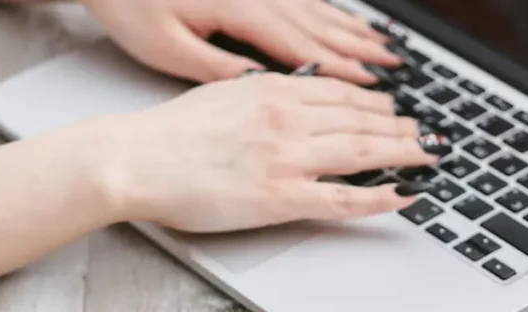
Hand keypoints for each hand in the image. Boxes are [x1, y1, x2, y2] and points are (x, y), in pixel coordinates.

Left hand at [81, 0, 400, 83]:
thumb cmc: (131, 5)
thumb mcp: (166, 48)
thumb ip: (217, 67)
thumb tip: (259, 85)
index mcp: (240, 11)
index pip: (303, 48)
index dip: (342, 71)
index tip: (373, 87)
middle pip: (321, 27)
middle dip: (361, 51)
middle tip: (395, 69)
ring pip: (317, 10)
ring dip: (352, 31)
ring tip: (383, 47)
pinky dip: (328, 13)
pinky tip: (342, 21)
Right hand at [101, 73, 445, 233]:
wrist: (135, 159)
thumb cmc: (166, 135)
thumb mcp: (220, 95)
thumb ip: (260, 97)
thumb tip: (286, 98)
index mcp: (271, 92)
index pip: (340, 92)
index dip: (376, 101)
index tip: (394, 108)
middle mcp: (287, 119)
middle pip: (361, 120)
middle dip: (401, 127)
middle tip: (426, 135)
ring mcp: (287, 158)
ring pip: (362, 152)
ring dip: (402, 154)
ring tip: (426, 159)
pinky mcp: (279, 197)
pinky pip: (343, 198)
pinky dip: (379, 196)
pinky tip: (402, 196)